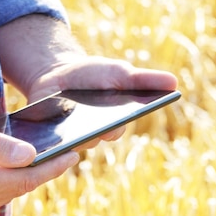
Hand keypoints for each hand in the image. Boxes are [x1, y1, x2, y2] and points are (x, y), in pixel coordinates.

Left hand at [27, 56, 178, 149]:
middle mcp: (93, 136)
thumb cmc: (95, 75)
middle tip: (83, 127)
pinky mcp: (48, 138)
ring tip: (60, 129)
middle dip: (88, 132)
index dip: (113, 126)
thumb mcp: (118, 72)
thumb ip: (143, 80)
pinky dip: (45, 137)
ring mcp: (70, 138)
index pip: (115, 130)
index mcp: (113, 123)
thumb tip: (174, 82)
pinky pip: (47, 143)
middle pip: (91, 139)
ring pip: (68, 143)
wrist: (59, 73)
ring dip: (65, 137)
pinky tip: (41, 130)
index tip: (112, 122)